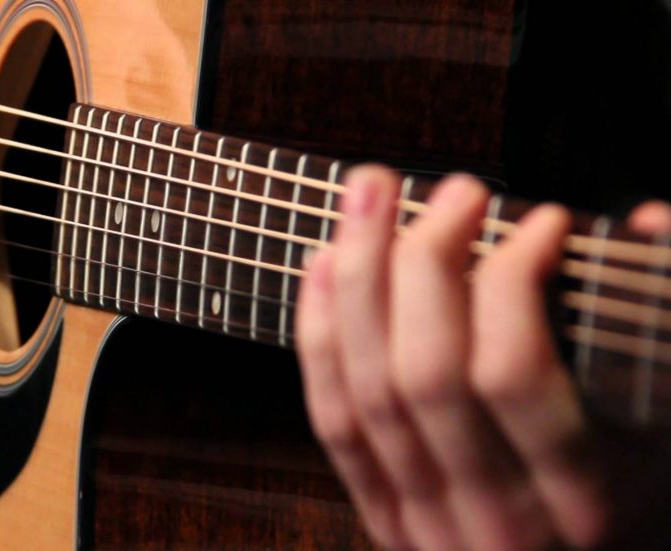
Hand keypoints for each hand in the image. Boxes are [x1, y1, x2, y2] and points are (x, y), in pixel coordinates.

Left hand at [295, 165, 670, 549]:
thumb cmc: (641, 493)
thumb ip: (659, 327)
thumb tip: (648, 222)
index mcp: (585, 501)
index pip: (513, 375)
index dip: (512, 282)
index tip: (543, 220)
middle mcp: (496, 521)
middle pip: (425, 373)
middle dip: (426, 260)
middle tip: (453, 188)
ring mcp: (428, 526)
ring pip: (368, 390)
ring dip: (359, 279)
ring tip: (370, 195)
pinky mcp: (383, 519)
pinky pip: (332, 422)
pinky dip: (319, 338)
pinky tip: (325, 266)